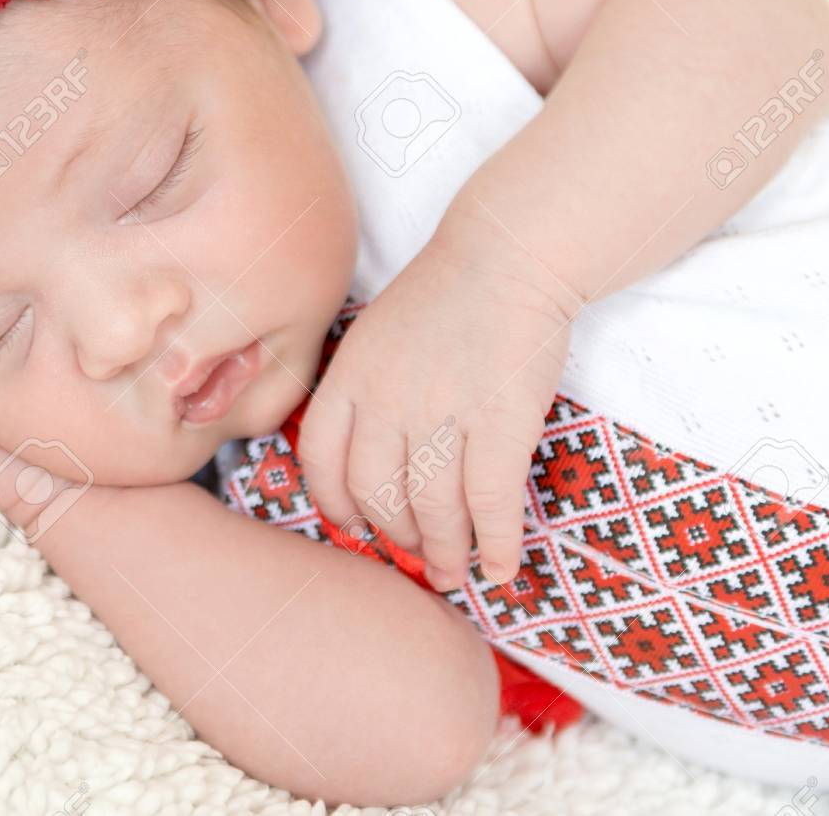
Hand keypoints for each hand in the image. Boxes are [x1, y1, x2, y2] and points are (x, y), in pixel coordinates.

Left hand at [298, 211, 575, 590]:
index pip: (320, 459)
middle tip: (414, 556)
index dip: (334, 503)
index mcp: (350, 376)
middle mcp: (385, 399)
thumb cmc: (445, 295)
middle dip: (394, 536)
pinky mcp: (499, 421)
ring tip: (455, 573)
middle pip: (374, 493)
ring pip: (432, 508)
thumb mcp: (376, 334)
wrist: (508, 255)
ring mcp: (441, 411)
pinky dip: (496, 544)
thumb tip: (365, 454)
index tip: (353, 525)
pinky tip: (500, 567)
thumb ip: (363, 390)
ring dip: (445, 552)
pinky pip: (490, 503)